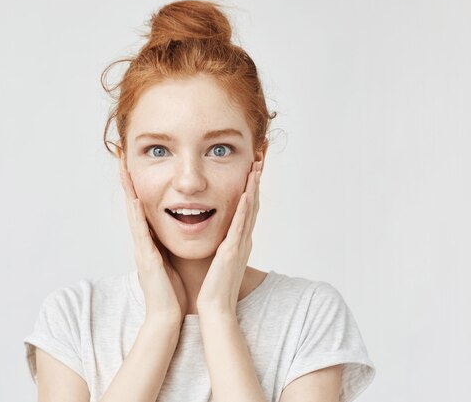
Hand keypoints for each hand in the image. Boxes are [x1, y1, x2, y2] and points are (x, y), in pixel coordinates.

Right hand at [120, 161, 187, 323]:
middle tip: (122, 159)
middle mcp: (142, 243)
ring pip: (133, 214)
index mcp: (149, 243)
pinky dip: (137, 214)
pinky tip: (135, 199)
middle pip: (133, 206)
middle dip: (128, 183)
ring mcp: (142, 250)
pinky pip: (141, 232)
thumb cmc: (171, 291)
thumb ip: (166, 248)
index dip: (137, 188)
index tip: (134, 168)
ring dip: (128, 191)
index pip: (142, 210)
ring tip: (124, 170)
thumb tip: (174, 233)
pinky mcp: (147, 258)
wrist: (166, 316)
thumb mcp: (169, 262)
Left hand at [196, 160, 261, 314]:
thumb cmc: (211, 289)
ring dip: (253, 188)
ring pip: (249, 210)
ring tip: (257, 167)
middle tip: (260, 160)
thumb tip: (211, 236)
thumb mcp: (215, 261)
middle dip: (256, 181)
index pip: (245, 209)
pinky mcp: (232, 251)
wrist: (214, 310)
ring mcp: (239, 245)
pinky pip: (240, 225)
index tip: (251, 169)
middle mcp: (242, 241)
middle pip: (252, 205)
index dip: (250, 188)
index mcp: (237, 242)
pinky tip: (247, 192)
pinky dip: (244, 208)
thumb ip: (216, 247)